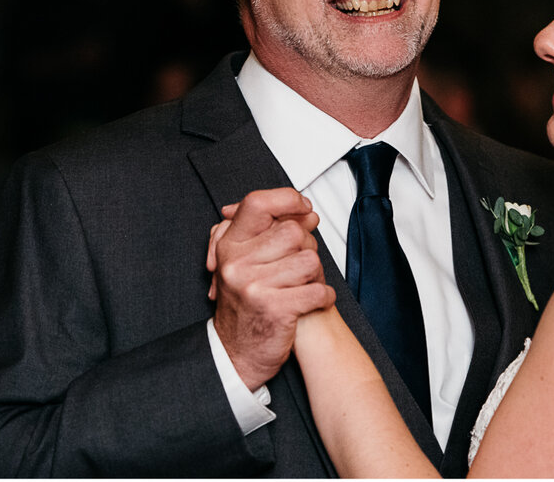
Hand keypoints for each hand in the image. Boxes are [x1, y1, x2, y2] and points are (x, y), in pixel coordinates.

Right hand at [210, 188, 332, 390]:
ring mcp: (254, 286)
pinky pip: (317, 291)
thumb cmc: (247, 304)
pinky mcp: (274, 309)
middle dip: (306, 249)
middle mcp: (236, 263)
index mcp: (229, 246)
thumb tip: (306, 212)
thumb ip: (269, 233)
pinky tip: (313, 302)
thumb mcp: (246, 263)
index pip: (257, 203)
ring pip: (310, 261)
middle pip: (293, 233)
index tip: (303, 207)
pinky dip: (323, 297)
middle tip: (300, 268)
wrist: (236, 353)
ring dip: (315, 276)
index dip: (287, 199)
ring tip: (302, 287)